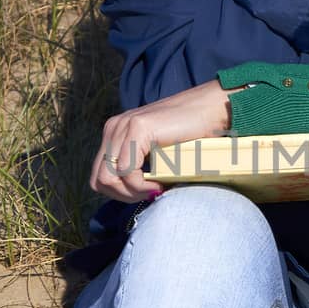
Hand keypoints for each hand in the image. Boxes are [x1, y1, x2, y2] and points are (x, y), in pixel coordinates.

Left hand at [91, 80, 241, 201]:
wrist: (211, 111)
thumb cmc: (190, 134)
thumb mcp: (154, 151)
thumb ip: (137, 164)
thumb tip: (128, 196)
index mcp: (114, 133)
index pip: (98, 175)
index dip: (118, 193)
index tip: (144, 194)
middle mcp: (114, 127)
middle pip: (98, 180)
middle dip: (123, 196)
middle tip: (149, 194)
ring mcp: (123, 125)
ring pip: (108, 178)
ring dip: (132, 192)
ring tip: (155, 188)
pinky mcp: (137, 128)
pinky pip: (126, 171)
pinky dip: (141, 185)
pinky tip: (159, 183)